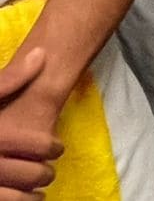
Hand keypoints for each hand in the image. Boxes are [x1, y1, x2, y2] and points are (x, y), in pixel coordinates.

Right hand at [0, 49, 62, 198]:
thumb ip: (9, 80)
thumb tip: (41, 55)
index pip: (37, 144)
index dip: (52, 147)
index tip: (57, 148)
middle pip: (31, 172)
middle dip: (44, 172)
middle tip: (48, 169)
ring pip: (17, 197)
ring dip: (33, 195)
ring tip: (38, 188)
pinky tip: (23, 198)